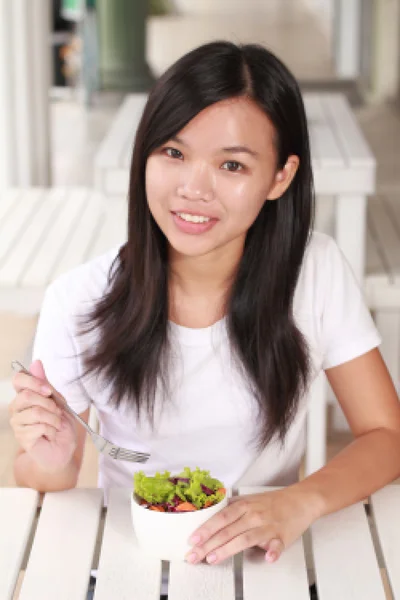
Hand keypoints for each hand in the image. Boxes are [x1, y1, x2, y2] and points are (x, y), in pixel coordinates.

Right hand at [9, 359, 77, 471]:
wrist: (63, 448)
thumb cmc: (60, 424)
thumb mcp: (58, 401)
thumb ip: (46, 384)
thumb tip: (36, 362)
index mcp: (25, 395)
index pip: (19, 379)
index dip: (34, 382)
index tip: (48, 391)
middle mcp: (17, 407)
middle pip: (26, 395)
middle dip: (49, 403)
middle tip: (57, 412)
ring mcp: (17, 423)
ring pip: (36, 412)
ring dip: (54, 418)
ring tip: (57, 424)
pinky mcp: (22, 437)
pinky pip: (39, 427)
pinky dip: (52, 429)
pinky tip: (52, 434)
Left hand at [186, 487, 317, 564]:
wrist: (300, 500)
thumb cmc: (274, 502)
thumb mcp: (250, 499)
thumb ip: (232, 508)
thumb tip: (212, 514)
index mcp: (245, 505)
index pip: (220, 518)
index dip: (205, 529)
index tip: (192, 540)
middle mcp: (254, 515)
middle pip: (227, 530)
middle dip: (208, 544)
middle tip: (193, 556)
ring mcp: (268, 526)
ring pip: (244, 538)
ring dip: (227, 549)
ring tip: (213, 558)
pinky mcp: (282, 536)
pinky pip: (277, 545)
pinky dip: (273, 552)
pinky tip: (267, 558)